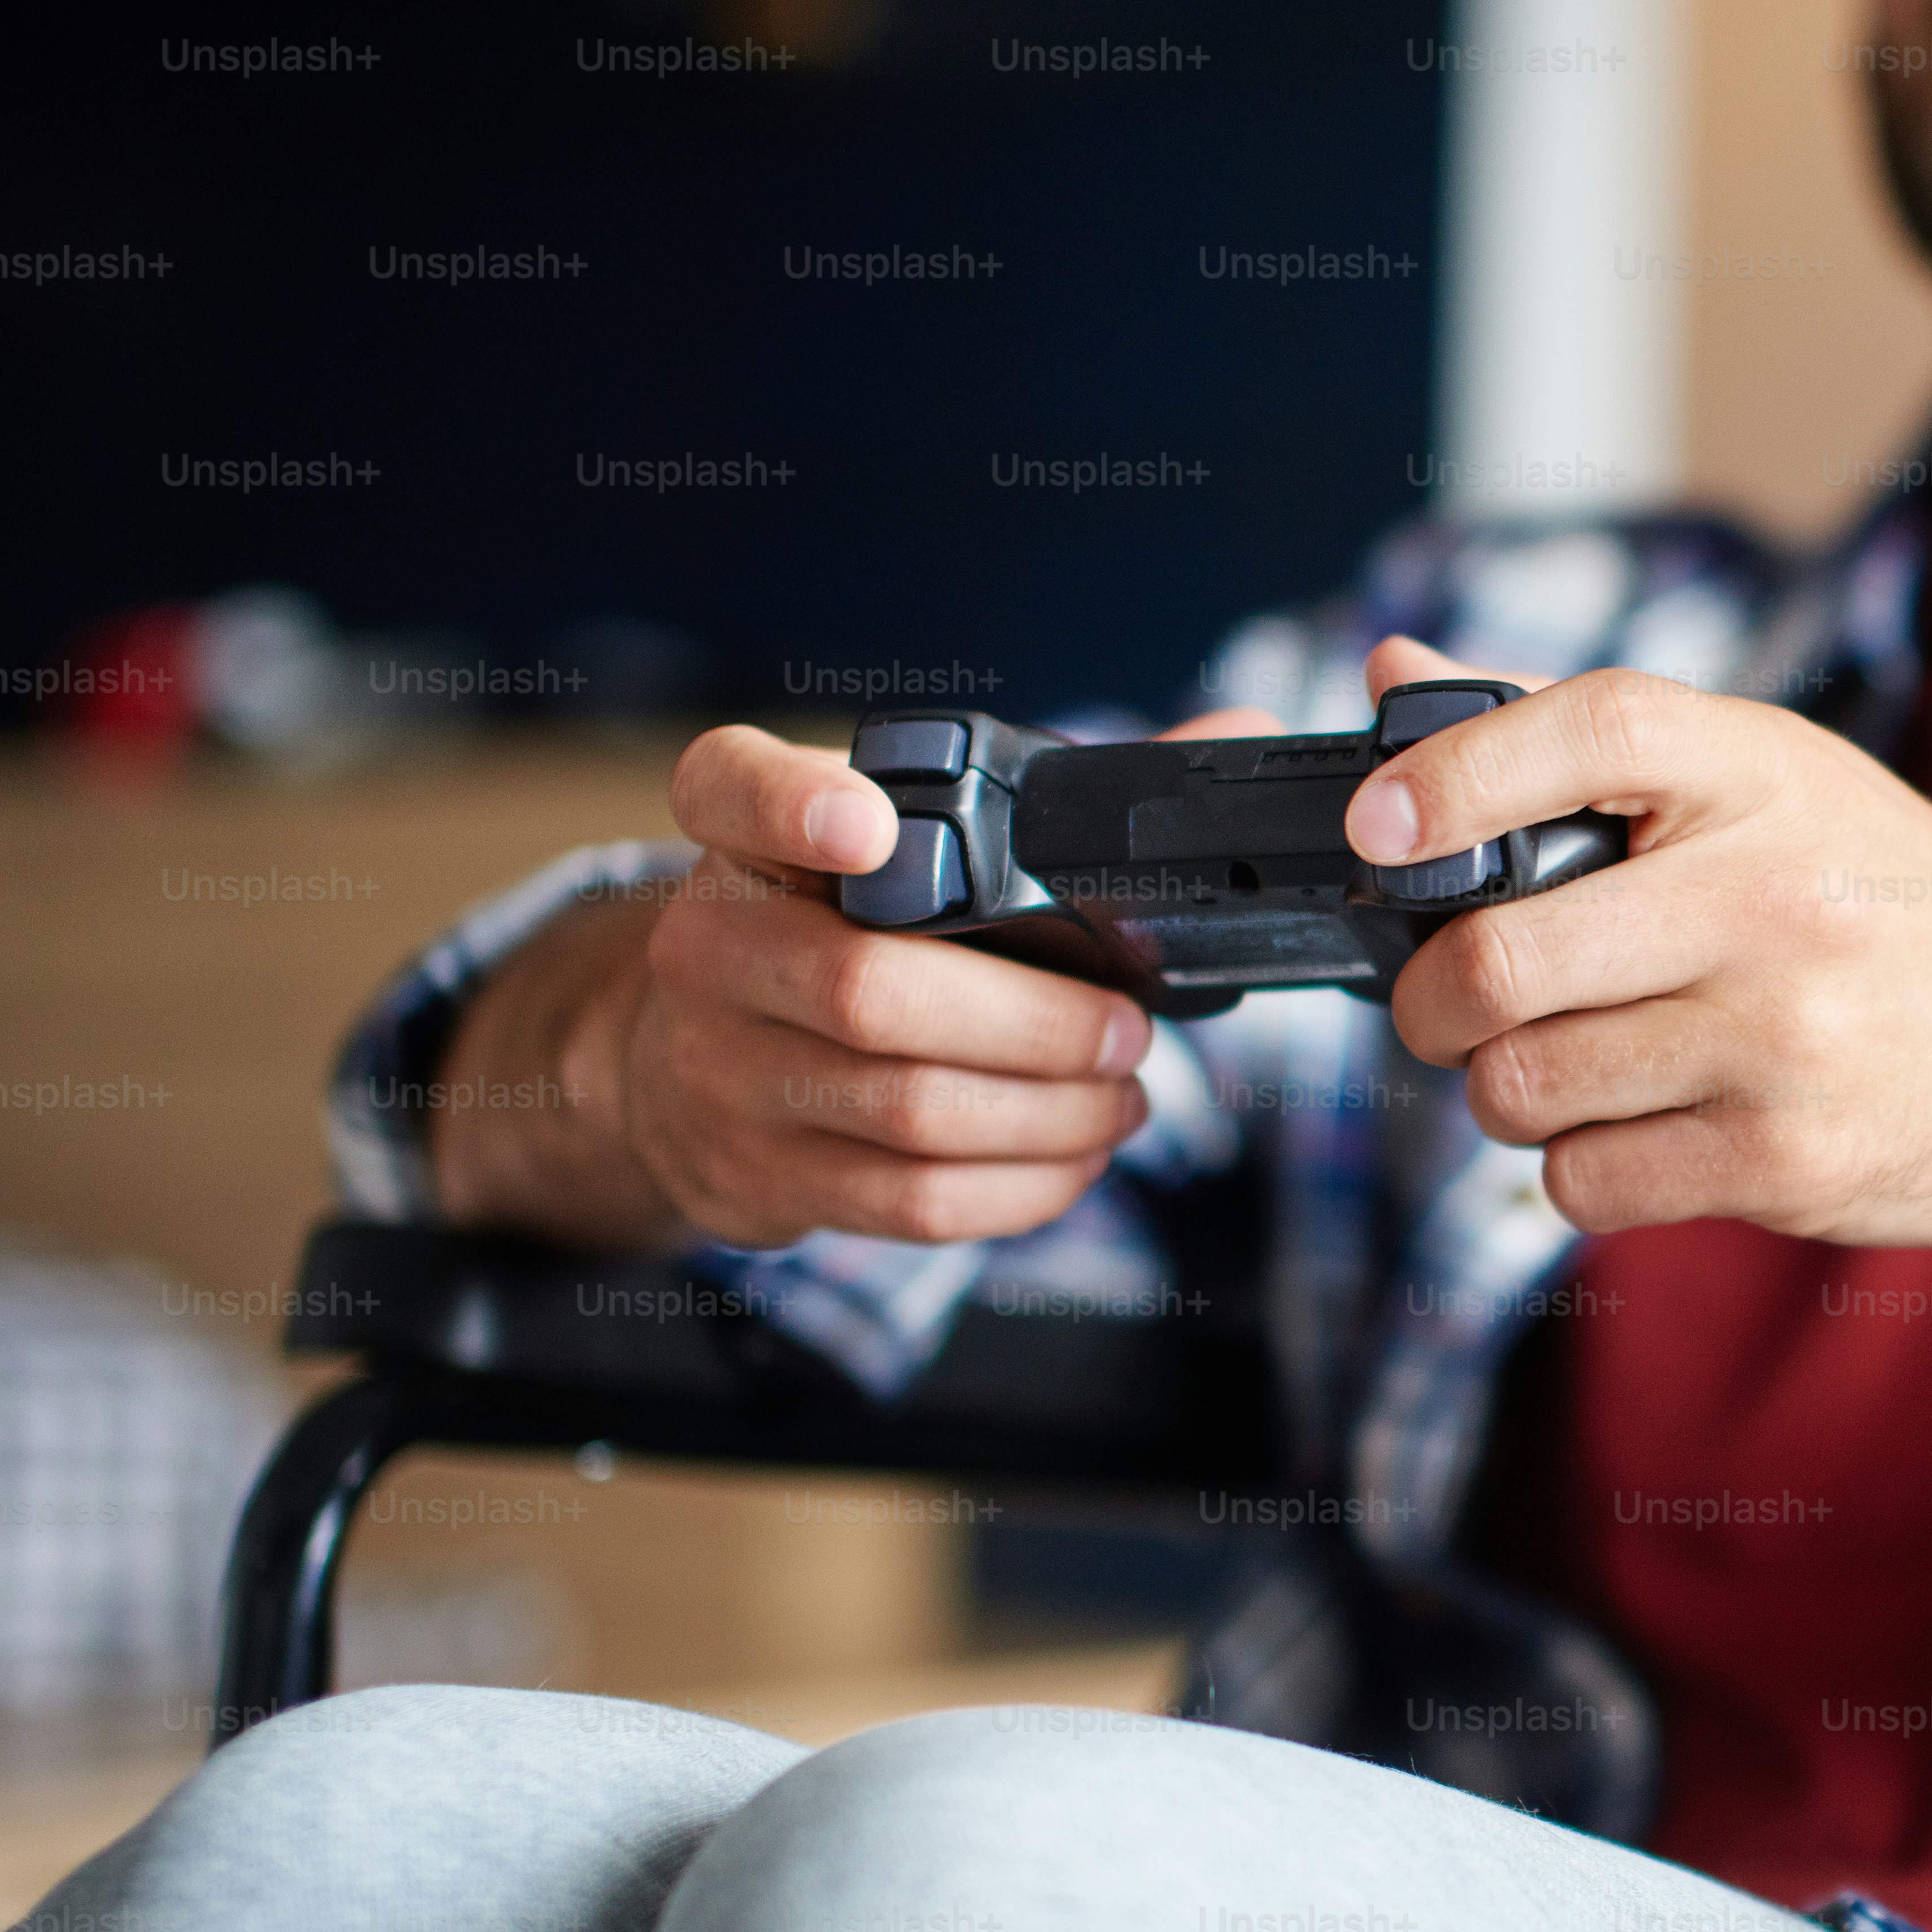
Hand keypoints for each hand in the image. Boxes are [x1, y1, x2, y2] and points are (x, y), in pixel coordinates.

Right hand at [431, 698, 1273, 1253]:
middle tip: (1127, 1031)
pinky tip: (1075, 1155)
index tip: (870, 826)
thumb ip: (1060, 792)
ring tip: (1124, 1096)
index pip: (733, 787)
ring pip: (909, 1111)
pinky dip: (1022, 1186)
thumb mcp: (909, 842)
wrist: (693, 1062)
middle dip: (1038, 1025)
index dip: (796, 805)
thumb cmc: (845, 930)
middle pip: (872, 993)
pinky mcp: (764, 1175)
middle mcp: (710, 948)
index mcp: (744, 839)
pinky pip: (912, 1199)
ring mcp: (724, 1072)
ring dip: (1052, 1115)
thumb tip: (1238, 732)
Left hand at [1357, 635, 1931, 1241]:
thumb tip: (1390, 664)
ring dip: (1507, 1093)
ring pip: (1524, 1087)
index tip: (1380, 831)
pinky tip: (1641, 1131)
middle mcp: (1775, 897)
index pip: (1585, 729)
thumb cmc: (1891, 902)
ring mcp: (1784, 1037)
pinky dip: (1580, 1168)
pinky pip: (1588, 1180)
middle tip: (1447, 1007)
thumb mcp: (1767, 781)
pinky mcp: (1788, 1159)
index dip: (1450, 777)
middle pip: (1500, 959)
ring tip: (1567, 1069)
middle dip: (1432, 1002)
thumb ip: (1571, 733)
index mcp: (1763, 771)